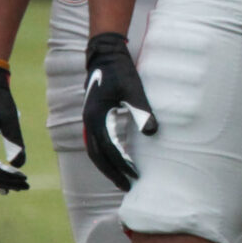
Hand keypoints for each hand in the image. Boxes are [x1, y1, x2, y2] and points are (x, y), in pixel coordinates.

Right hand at [81, 31, 154, 191]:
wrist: (105, 54)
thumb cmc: (121, 71)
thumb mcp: (133, 89)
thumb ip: (142, 110)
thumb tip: (152, 132)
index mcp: (96, 117)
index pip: (109, 150)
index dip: (122, 165)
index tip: (135, 177)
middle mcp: (88, 122)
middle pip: (97, 156)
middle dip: (112, 173)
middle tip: (127, 187)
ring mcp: (89, 120)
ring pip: (95, 151)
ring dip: (107, 166)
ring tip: (122, 179)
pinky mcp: (93, 118)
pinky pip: (96, 143)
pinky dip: (105, 155)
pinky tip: (118, 160)